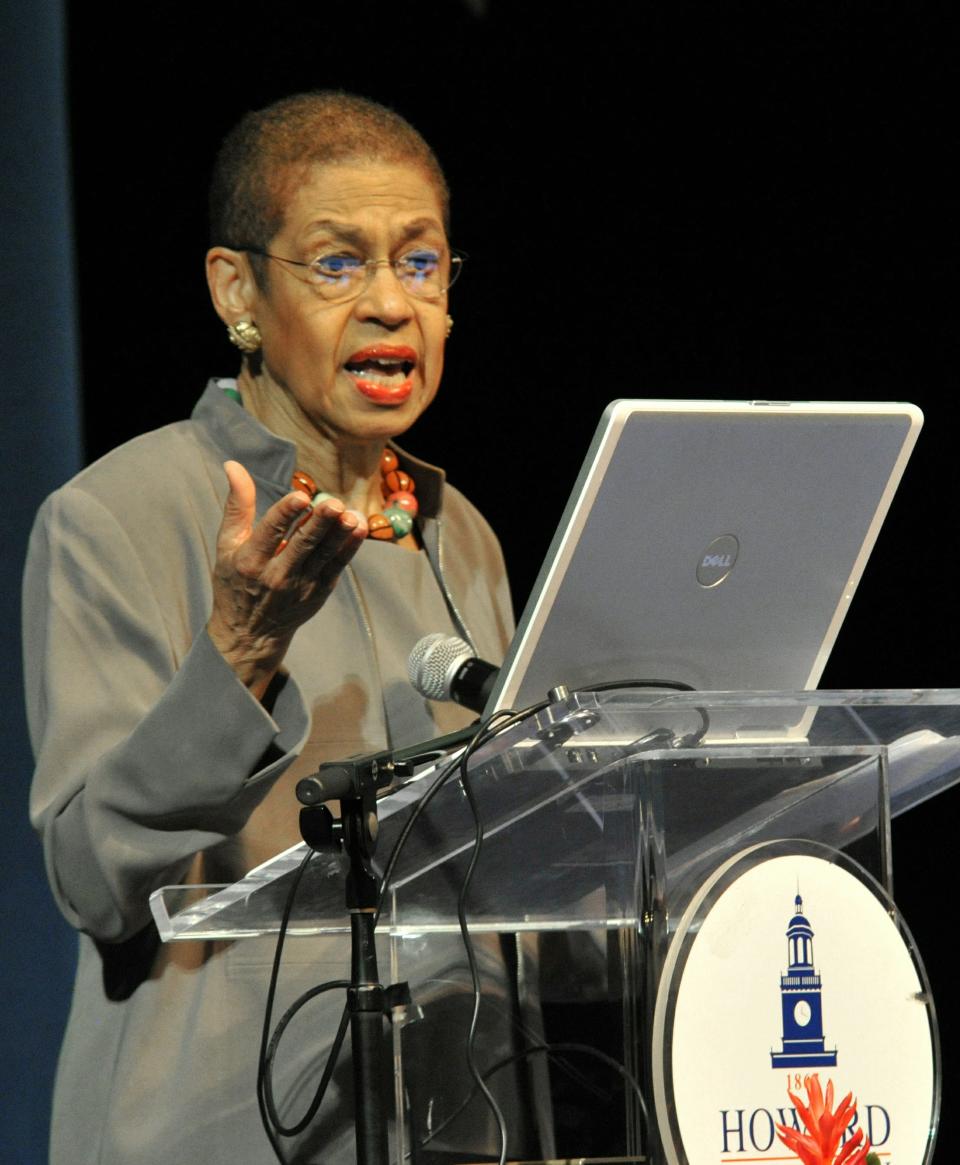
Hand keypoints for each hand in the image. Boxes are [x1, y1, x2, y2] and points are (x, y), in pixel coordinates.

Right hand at [207, 460, 366, 697]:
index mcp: (250, 561)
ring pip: (324, 556)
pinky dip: (349, 548)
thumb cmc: (236, 580)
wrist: (251, 632)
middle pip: (302, 546)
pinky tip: (359, 528)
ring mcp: (300, 586)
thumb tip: (233, 464)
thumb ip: (237, 505)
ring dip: (340, 535)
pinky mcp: (319, 592)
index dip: (285, 514)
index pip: (269, 533)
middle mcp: (276, 576)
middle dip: (319, 524)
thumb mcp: (227, 545)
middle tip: (334, 504)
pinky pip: (337, 566)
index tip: (300, 496)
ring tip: (351, 515)